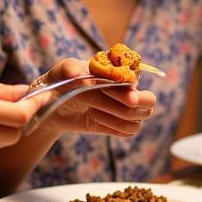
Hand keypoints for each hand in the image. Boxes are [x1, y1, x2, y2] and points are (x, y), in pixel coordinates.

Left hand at [30, 57, 156, 137]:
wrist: (52, 106)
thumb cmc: (60, 81)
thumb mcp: (62, 71)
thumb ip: (71, 69)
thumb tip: (79, 76)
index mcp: (118, 71)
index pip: (136, 79)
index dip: (129, 87)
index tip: (112, 92)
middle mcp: (127, 90)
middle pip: (150, 101)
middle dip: (137, 104)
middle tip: (123, 104)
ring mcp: (124, 109)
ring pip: (139, 120)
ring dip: (117, 118)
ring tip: (94, 112)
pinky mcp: (118, 125)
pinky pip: (129, 132)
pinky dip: (114, 128)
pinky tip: (97, 121)